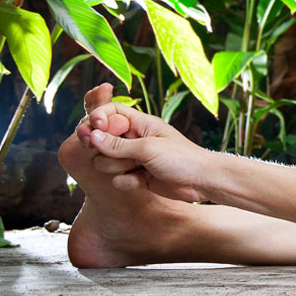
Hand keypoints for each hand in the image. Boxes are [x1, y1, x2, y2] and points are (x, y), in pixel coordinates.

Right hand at [76, 88, 213, 202]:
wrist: (201, 182)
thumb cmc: (182, 158)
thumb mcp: (148, 148)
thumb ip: (118, 144)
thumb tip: (93, 136)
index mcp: (140, 123)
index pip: (109, 113)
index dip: (97, 119)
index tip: (93, 130)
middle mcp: (134, 139)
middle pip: (101, 140)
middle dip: (105, 150)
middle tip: (122, 155)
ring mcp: (134, 158)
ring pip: (104, 162)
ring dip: (117, 167)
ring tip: (140, 167)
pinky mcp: (136, 176)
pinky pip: (116, 179)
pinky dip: (127, 182)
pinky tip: (143, 181)